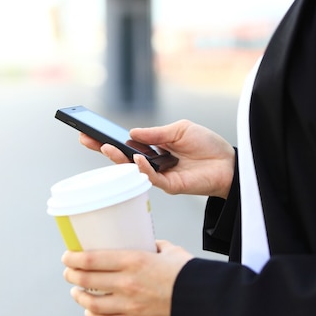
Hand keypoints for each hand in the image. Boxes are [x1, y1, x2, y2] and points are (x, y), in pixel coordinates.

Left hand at [62, 240, 193, 315]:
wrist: (204, 302)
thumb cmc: (188, 273)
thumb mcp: (169, 251)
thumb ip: (153, 246)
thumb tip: (144, 241)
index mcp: (134, 261)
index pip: (92, 259)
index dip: (73, 258)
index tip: (67, 255)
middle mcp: (127, 283)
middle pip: (86, 279)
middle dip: (71, 275)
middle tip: (68, 271)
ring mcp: (130, 304)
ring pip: (91, 302)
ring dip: (79, 296)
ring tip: (76, 292)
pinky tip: (90, 311)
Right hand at [80, 120, 234, 197]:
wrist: (229, 162)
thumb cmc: (206, 144)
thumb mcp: (179, 130)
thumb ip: (156, 133)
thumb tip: (131, 133)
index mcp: (153, 147)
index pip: (126, 143)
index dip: (108, 138)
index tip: (89, 131)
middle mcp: (153, 162)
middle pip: (122, 158)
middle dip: (103, 149)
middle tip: (86, 140)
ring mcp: (159, 175)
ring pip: (132, 169)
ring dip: (118, 158)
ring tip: (106, 147)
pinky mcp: (169, 185)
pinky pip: (151, 178)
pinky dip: (143, 168)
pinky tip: (137, 159)